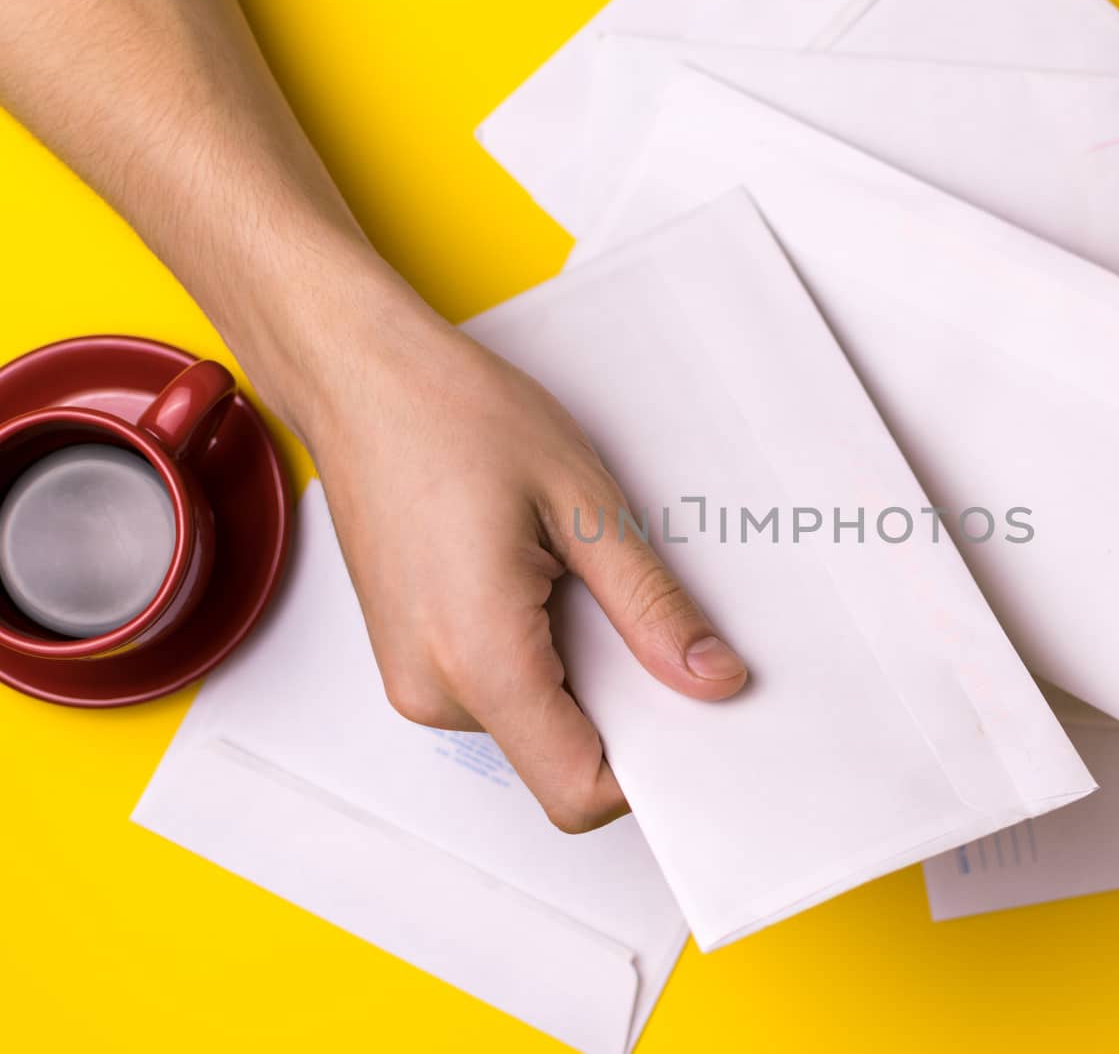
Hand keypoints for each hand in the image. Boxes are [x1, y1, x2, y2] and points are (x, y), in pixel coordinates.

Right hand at [294, 296, 748, 832]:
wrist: (357, 377)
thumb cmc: (452, 417)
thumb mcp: (583, 503)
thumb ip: (651, 607)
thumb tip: (711, 679)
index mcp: (479, 660)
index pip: (578, 791)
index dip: (649, 770)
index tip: (694, 715)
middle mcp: (433, 691)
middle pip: (561, 759)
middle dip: (622, 707)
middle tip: (650, 613)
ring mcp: (414, 679)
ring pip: (533, 723)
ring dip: (580, 670)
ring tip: (580, 572)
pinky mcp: (412, 657)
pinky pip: (500, 690)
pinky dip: (542, 654)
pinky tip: (547, 577)